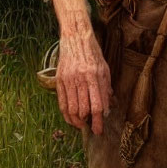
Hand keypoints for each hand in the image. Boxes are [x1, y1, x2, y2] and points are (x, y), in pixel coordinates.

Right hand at [56, 19, 112, 135]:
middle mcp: (80, 78)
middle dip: (89, 123)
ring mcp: (68, 79)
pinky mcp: (59, 80)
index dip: (99, 120)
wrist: (75, 37)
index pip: (97, 105)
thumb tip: (107, 108)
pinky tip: (72, 119)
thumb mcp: (104, 68)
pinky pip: (62, 102)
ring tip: (83, 125)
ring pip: (71, 109)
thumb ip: (106, 88)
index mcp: (94, 75)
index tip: (99, 130)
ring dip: (77, 121)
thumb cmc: (92, 52)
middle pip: (83, 109)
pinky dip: (66, 114)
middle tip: (92, 127)